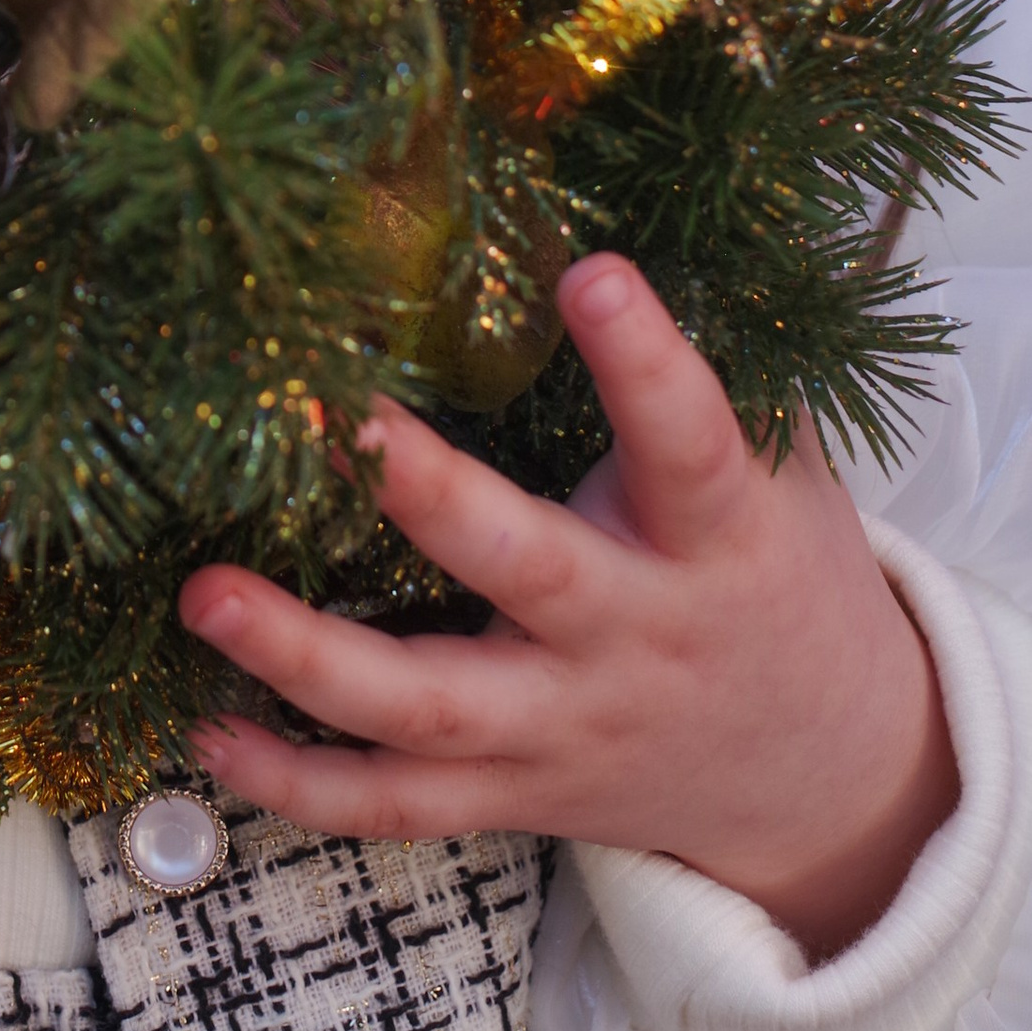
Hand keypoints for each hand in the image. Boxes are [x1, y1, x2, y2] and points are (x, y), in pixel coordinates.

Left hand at [178, 254, 957, 958]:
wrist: (828, 776)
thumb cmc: (774, 575)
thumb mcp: (779, 476)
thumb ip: (706, 377)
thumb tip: (602, 225)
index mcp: (719, 539)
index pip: (691, 445)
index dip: (646, 364)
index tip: (592, 272)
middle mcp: (635, 636)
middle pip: (529, 575)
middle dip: (429, 499)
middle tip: (335, 421)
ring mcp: (566, 727)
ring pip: (432, 711)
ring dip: (307, 659)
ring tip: (203, 596)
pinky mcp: (515, 795)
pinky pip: (398, 805)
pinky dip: (302, 785)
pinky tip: (210, 733)